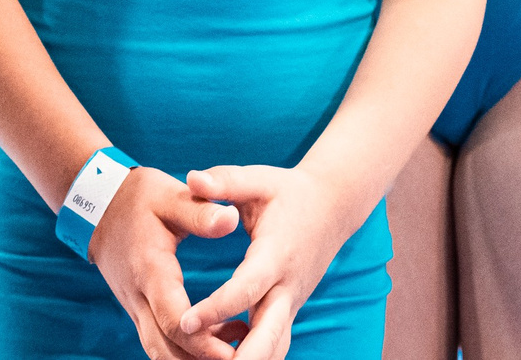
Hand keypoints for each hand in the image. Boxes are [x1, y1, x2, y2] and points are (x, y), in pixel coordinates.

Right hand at [87, 164, 240, 359]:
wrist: (98, 204)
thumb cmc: (138, 198)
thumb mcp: (170, 196)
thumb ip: (200, 212)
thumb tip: (232, 219)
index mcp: (150, 271)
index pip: (172, 319)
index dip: (200, 340)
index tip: (232, 350)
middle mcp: (138, 298)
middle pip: (164, 349)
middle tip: (240, 358)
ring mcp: (136, 307)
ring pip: (161, 351)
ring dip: (193, 358)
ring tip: (236, 348)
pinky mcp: (139, 309)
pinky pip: (161, 340)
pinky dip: (187, 349)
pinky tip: (222, 338)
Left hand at [178, 164, 354, 359]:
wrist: (333, 206)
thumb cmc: (289, 191)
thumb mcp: (258, 179)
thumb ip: (224, 181)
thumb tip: (190, 178)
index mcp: (275, 255)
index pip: (246, 289)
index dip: (217, 308)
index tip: (186, 322)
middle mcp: (286, 286)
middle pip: (269, 336)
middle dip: (242, 359)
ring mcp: (291, 302)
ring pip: (274, 347)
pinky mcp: (288, 309)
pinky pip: (272, 341)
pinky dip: (252, 354)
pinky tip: (221, 355)